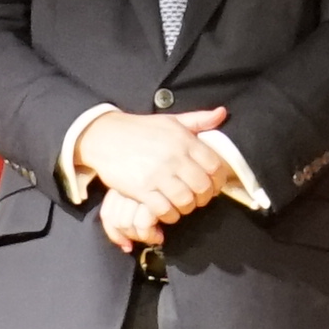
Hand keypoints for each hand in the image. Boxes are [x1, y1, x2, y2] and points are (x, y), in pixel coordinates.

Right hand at [83, 112, 234, 232]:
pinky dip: (169, 215)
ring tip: (183, 205)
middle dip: (204, 197)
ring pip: (185, 200)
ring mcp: (157, 174)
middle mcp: (174, 157)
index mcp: (184, 140)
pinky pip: (163, 209)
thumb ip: (199, 120)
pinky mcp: (141, 189)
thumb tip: (222, 113)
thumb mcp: (171, 120)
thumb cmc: (141, 129)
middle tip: (198, 199)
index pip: (214, 165)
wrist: (106, 136)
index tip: (214, 185)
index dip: (219, 180)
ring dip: (187, 208)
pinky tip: (167, 211)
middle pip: (202, 186)